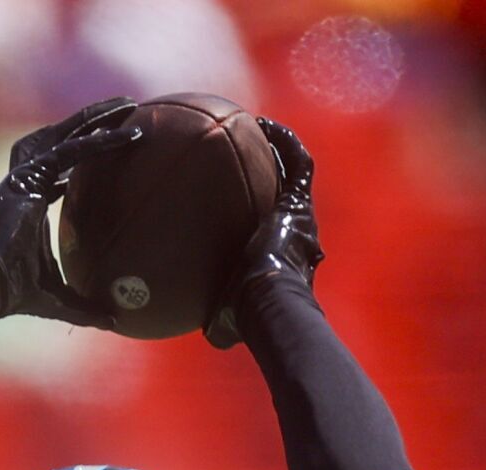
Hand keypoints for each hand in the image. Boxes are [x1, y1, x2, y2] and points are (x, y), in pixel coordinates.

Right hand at [0, 98, 139, 324]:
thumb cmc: (13, 293)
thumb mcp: (57, 297)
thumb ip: (85, 306)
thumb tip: (115, 323)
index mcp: (28, 202)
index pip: (56, 170)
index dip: (80, 156)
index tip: (103, 149)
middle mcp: (24, 181)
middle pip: (60, 139)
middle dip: (89, 122)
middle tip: (122, 112)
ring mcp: (24, 175)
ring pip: (66, 134)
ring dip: (95, 117)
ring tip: (126, 106)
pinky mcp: (29, 175)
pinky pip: (72, 151)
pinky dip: (99, 142)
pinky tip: (126, 135)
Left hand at [206, 118, 324, 348]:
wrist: (268, 300)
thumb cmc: (243, 316)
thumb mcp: (220, 321)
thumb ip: (210, 319)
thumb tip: (185, 331)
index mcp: (278, 260)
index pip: (270, 230)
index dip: (257, 212)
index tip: (237, 198)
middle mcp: (296, 235)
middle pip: (285, 196)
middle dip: (270, 175)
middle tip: (245, 155)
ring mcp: (301, 216)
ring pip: (295, 173)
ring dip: (281, 148)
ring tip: (256, 127)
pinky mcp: (300, 201)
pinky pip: (297, 161)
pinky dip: (283, 141)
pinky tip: (261, 123)